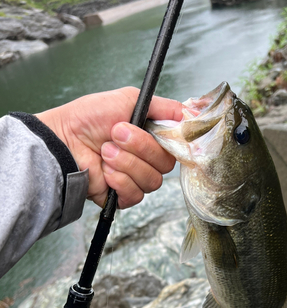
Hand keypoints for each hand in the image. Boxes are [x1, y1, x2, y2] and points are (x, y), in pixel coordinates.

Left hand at [35, 87, 182, 208]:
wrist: (63, 140)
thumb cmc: (89, 117)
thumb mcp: (129, 99)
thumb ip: (163, 106)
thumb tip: (191, 113)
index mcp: (152, 137)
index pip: (178, 145)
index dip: (173, 141)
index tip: (162, 131)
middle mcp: (147, 159)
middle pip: (167, 164)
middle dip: (141, 147)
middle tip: (116, 134)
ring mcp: (136, 178)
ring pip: (153, 180)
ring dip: (127, 163)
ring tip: (105, 151)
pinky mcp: (123, 196)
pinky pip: (136, 195)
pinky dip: (120, 181)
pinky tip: (105, 171)